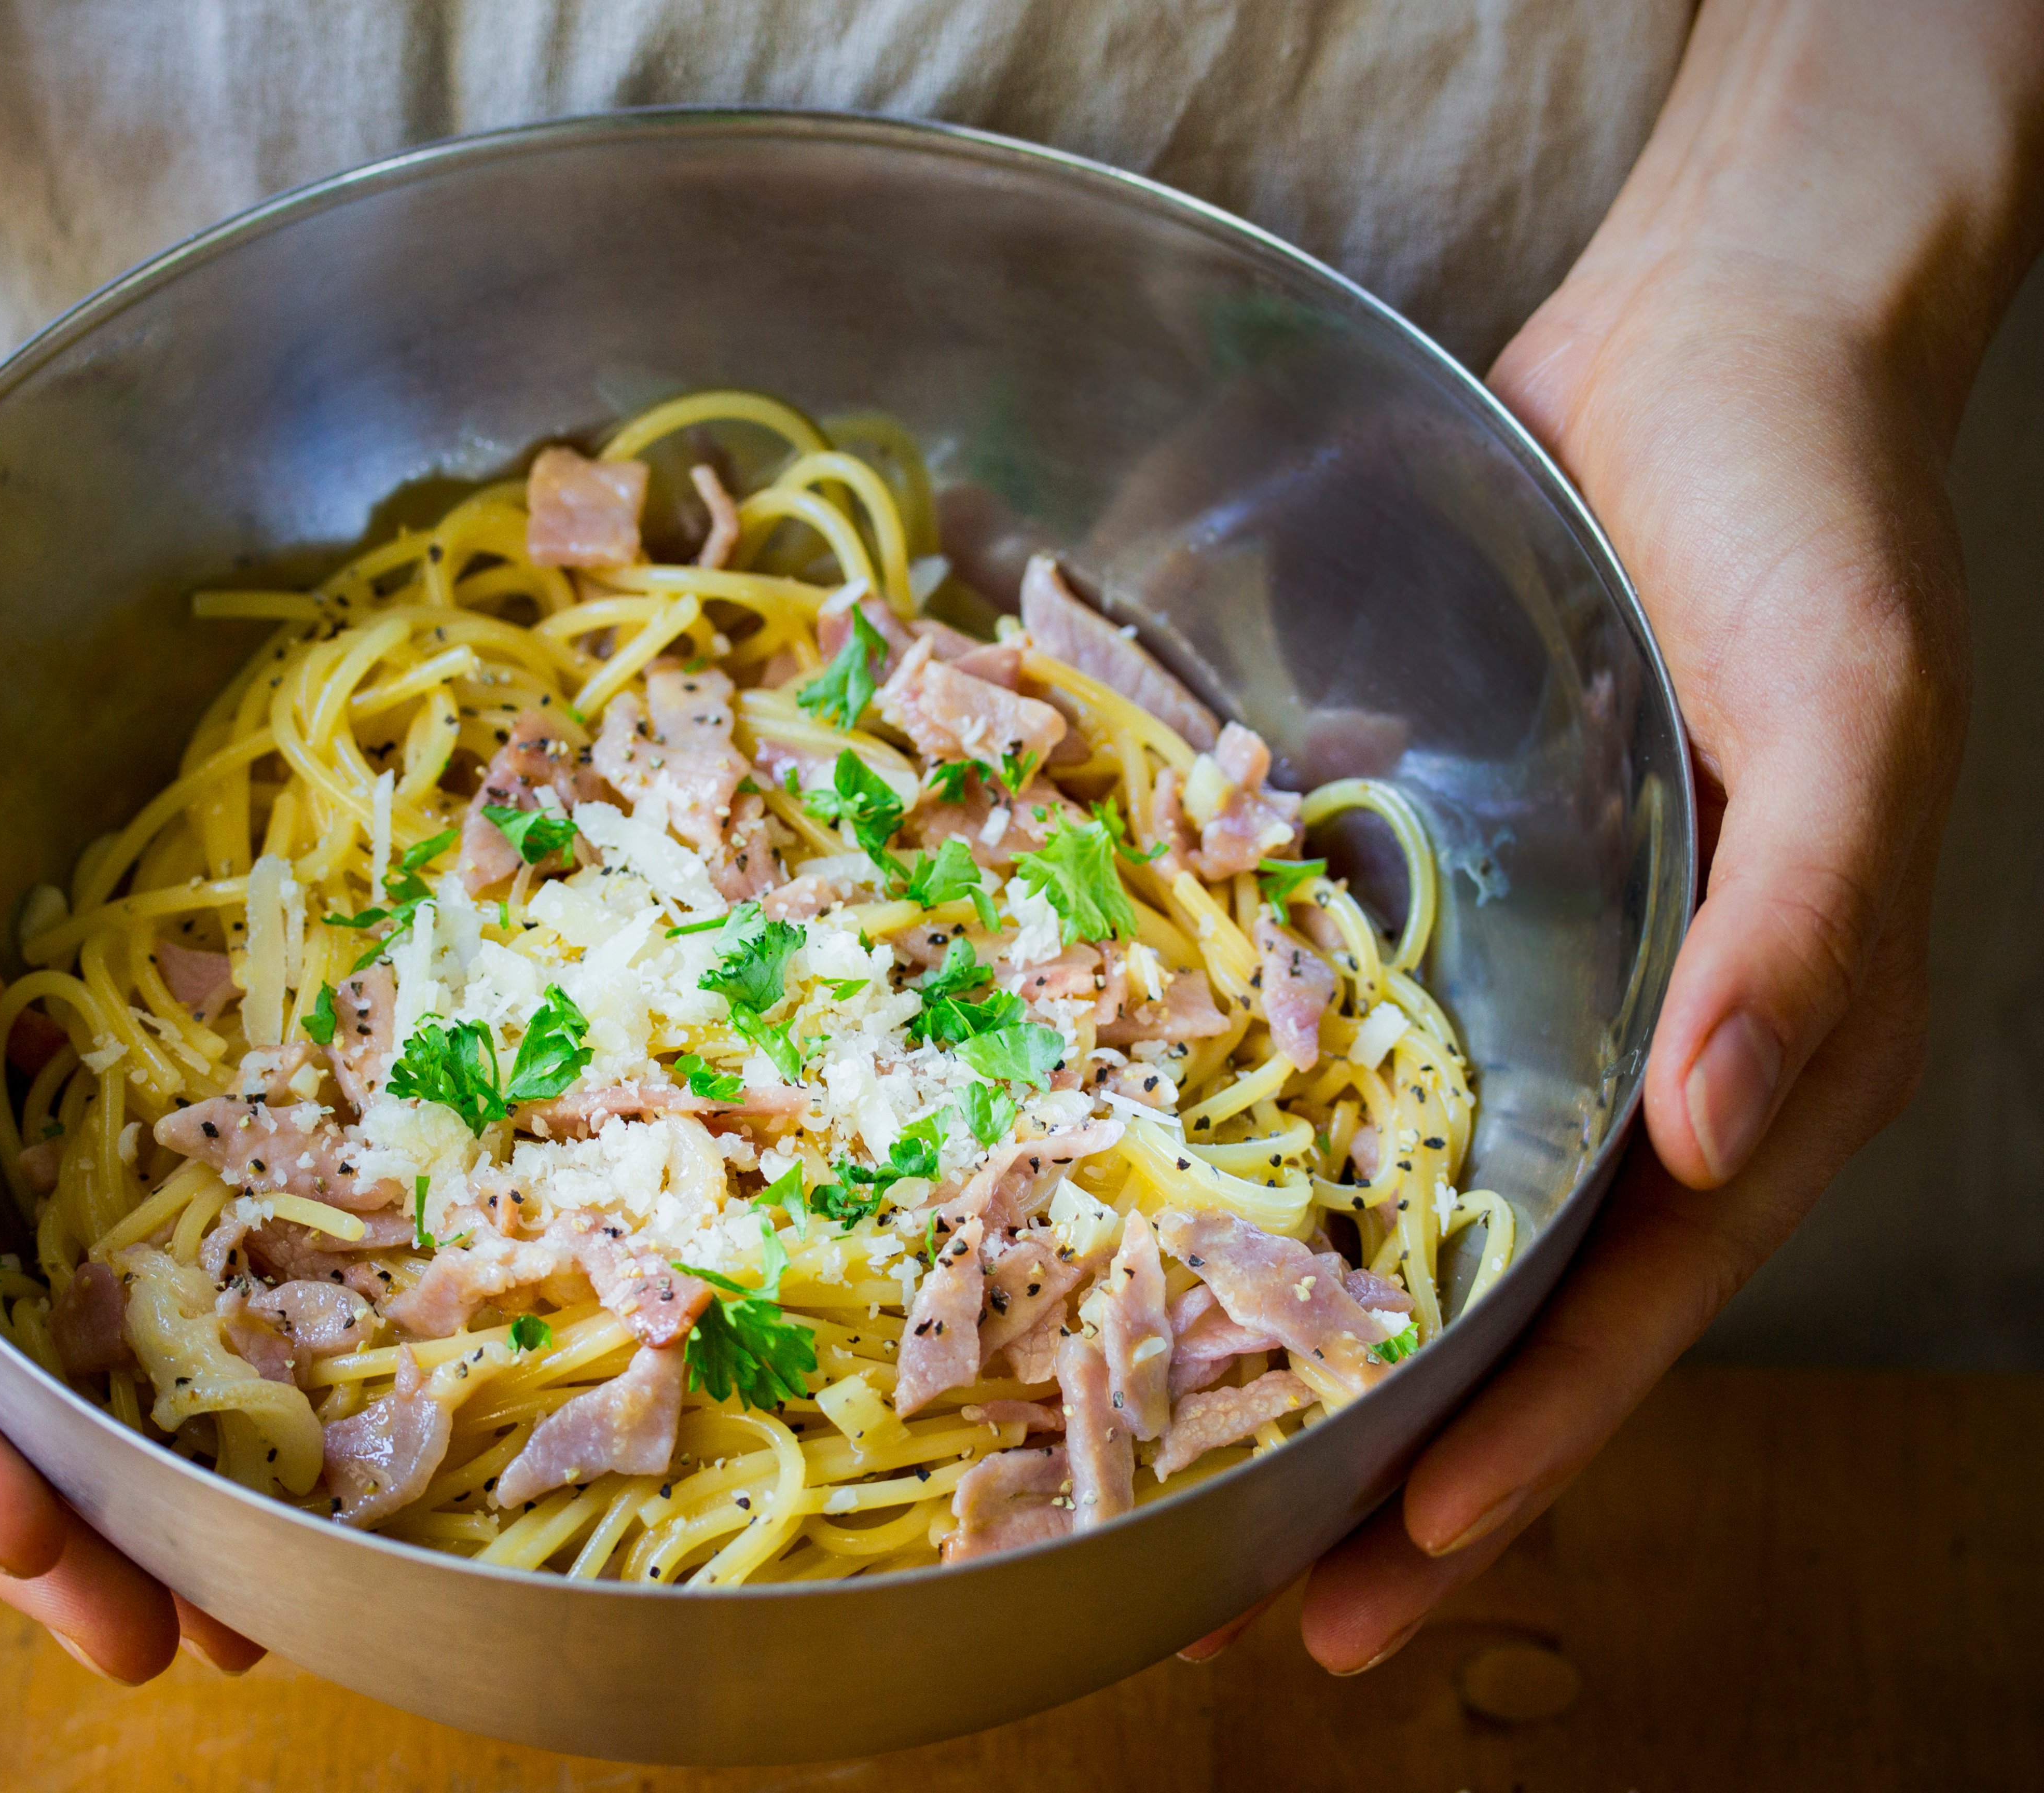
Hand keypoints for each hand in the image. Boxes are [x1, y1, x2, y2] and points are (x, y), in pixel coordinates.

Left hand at [1217, 0, 2041, 1673]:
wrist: (1718, 359)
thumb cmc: (1813, 533)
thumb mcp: (1853, 719)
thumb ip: (1807, 932)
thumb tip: (1717, 1135)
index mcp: (1769, 1059)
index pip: (1631, 1310)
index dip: (1516, 1457)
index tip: (1379, 1576)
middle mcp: (1659, 1055)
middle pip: (1523, 1312)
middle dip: (1404, 1469)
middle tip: (1252, 1606)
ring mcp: (1559, 990)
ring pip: (1438, 1217)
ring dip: (1333, 1348)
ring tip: (1194, 1464)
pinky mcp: (1470, 906)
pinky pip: (1377, 1063)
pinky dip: (1296, 1159)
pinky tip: (1183, 1223)